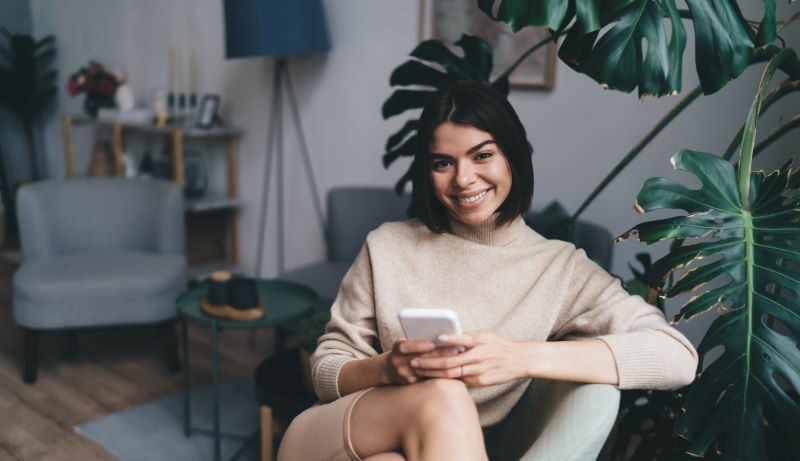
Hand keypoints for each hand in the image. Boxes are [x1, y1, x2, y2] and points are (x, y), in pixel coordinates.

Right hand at [384, 338, 460, 384]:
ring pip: (425, 370)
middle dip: (438, 354)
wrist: (390, 369)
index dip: (420, 345)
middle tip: (455, 350)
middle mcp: (398, 362)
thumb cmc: (404, 351)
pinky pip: (427, 378)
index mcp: (397, 348)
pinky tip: (452, 369)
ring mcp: (403, 374)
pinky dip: (439, 373)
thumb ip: (418, 339)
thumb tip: (440, 335)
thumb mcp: (406, 342)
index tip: (433, 343)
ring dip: (442, 364)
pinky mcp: (410, 383)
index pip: (406, 346)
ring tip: (457, 359)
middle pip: (419, 359)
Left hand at [409, 332, 533, 386]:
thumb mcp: (485, 335)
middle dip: (429, 362)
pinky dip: (446, 380)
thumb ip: (467, 337)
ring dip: (433, 373)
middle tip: (413, 361)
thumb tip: (445, 337)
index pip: (458, 340)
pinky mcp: (482, 382)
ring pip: (452, 374)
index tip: (427, 341)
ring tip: (418, 370)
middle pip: (450, 361)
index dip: (442, 342)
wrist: (521, 360)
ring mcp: (480, 371)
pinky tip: (433, 379)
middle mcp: (478, 356)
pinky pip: (461, 381)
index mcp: (479, 341)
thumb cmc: (500, 345)